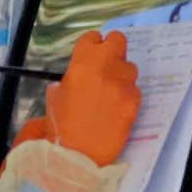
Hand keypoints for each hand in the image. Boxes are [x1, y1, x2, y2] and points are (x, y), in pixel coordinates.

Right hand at [44, 30, 139, 165]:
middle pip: (118, 41)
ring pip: (130, 68)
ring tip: (112, 94)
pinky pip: (135, 90)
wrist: (77, 154)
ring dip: (122, 76)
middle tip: (108, 66)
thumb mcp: (55, 97)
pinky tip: (117, 109)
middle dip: (114, 51)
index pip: (93, 38)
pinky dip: (128, 97)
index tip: (93, 55)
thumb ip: (70, 79)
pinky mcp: (135, 101)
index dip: (93, 47)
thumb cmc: (61, 127)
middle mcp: (105, 67)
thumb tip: (78, 76)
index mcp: (81, 63)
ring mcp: (122, 84)